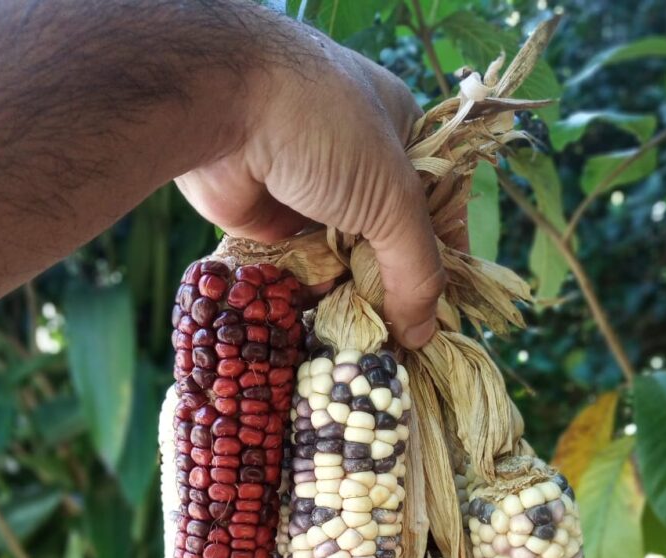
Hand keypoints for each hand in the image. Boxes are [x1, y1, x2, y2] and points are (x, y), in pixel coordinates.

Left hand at [176, 22, 443, 347]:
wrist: (222, 107)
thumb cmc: (323, 129)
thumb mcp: (391, 198)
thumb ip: (416, 270)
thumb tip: (423, 335)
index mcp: (403, 137)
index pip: (438, 208)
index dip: (442, 261)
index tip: (441, 311)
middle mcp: (359, 165)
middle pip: (389, 241)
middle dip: (393, 288)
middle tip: (400, 340)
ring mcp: (313, 192)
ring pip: (344, 260)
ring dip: (351, 298)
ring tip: (363, 343)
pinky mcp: (272, 221)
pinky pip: (303, 269)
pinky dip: (312, 296)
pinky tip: (323, 327)